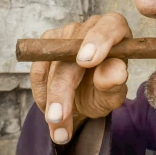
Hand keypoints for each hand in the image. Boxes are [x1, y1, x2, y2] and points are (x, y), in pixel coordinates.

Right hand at [29, 13, 130, 144]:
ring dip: (50, 99)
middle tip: (58, 118)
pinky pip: (38, 70)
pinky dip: (41, 94)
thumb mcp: (113, 95)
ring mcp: (67, 33)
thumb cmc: (104, 90)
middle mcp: (91, 26)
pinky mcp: (47, 42)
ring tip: (59, 128)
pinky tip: (51, 112)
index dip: (98, 41)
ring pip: (52, 65)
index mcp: (116, 31)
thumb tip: (116, 72)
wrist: (83, 98)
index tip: (86, 62)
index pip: (109, 27)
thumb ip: (115, 84)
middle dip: (62, 89)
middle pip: (72, 54)